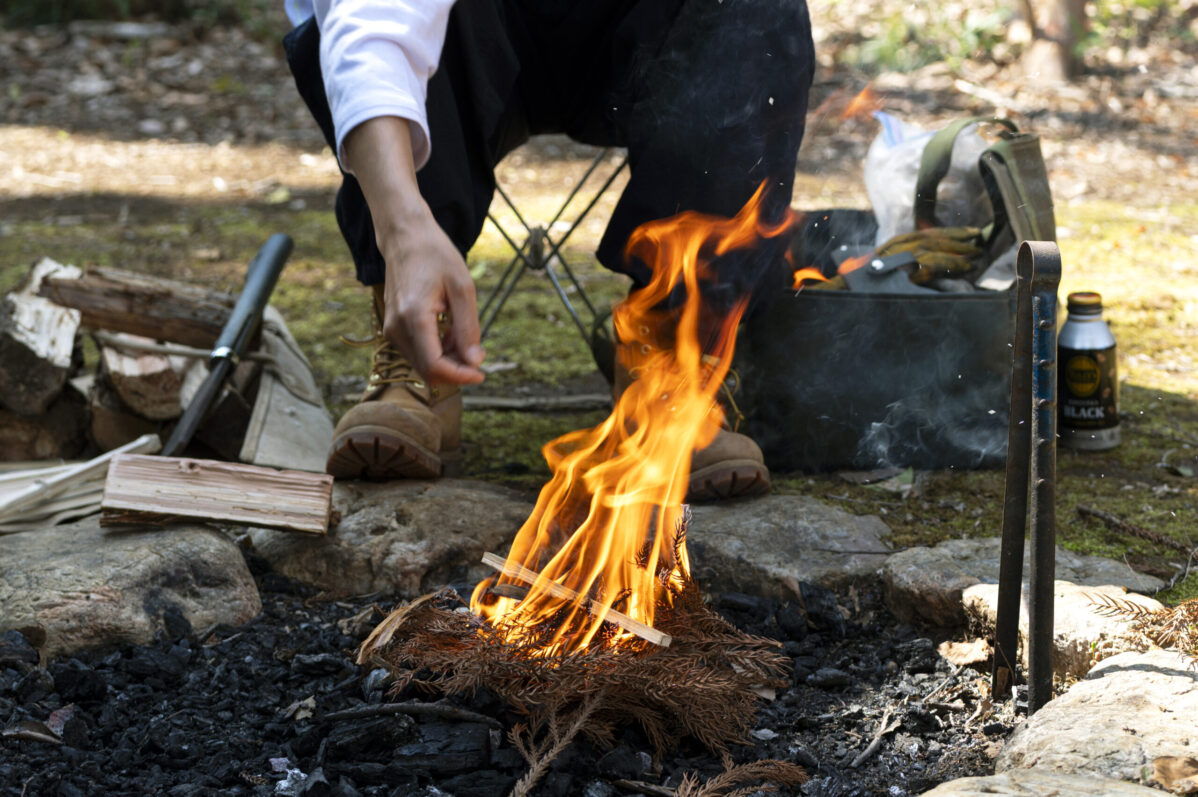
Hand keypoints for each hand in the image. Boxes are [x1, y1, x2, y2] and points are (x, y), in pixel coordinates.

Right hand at [378, 210, 485, 384]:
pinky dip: (437, 352)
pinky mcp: (393, 328)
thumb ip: (468, 327)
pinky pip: (417, 353)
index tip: (481, 373)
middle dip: (456, 370)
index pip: (434, 366)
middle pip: (427, 370)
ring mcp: (391, 329)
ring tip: (464, 336)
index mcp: (414, 317)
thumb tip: (474, 362)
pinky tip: (450, 333)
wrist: (405, 238)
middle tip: (478, 352)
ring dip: (447, 361)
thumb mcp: (463, 288)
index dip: (459, 376)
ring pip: (422, 364)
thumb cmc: (436, 256)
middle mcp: (396, 328)